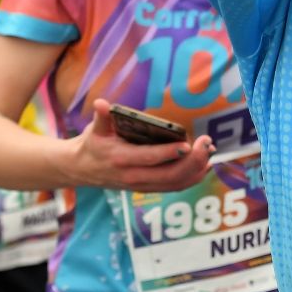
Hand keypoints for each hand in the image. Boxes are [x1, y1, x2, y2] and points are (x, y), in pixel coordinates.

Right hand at [61, 99, 214, 192]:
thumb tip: (101, 103)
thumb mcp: (94, 129)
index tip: (189, 143)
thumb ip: (102, 117)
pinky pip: (174, 187)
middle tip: (207, 144)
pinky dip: (192, 178)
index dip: (170, 153)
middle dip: (193, 161)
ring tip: (211, 152)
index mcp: (121, 159)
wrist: (80, 170)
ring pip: (175, 183)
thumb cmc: (92, 144)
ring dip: (197, 170)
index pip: (149, 158)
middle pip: (169, 175)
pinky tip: (205, 166)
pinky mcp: (147, 188)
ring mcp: (141, 185)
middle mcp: (133, 176)